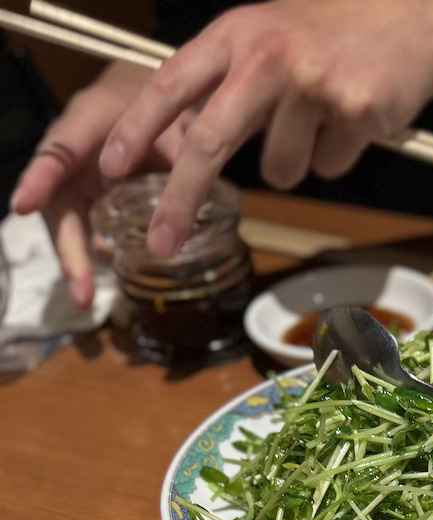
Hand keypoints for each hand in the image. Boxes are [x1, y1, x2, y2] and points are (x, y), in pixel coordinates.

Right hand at [9, 63, 182, 308]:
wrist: (153, 96)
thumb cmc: (160, 103)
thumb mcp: (176, 121)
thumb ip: (182, 157)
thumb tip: (195, 202)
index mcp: (88, 120)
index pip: (59, 150)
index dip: (40, 178)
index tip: (22, 205)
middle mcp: (74, 153)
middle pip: (57, 203)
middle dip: (67, 248)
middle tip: (81, 292)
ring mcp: (77, 178)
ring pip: (68, 222)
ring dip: (77, 261)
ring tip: (86, 296)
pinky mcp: (87, 197)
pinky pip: (85, 228)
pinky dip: (93, 254)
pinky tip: (102, 279)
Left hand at [96, 0, 432, 260]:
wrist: (411, 23)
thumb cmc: (328, 39)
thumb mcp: (265, 41)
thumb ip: (224, 84)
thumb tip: (178, 147)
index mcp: (236, 35)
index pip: (171, 85)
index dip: (137, 129)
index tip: (110, 168)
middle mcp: (267, 54)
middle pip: (210, 140)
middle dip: (182, 198)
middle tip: (162, 240)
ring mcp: (312, 83)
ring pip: (281, 169)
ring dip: (298, 162)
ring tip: (320, 123)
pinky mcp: (353, 110)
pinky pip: (329, 167)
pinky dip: (339, 156)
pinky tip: (353, 120)